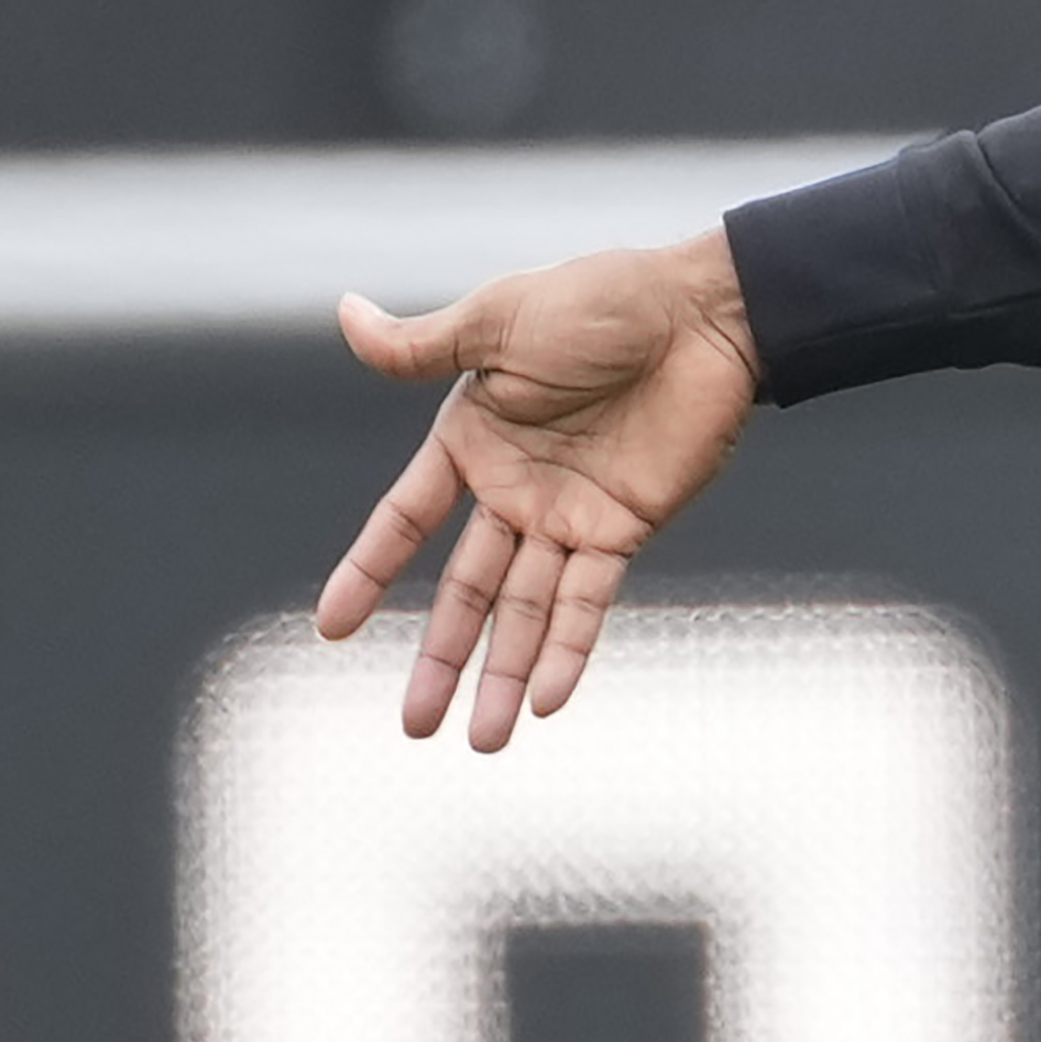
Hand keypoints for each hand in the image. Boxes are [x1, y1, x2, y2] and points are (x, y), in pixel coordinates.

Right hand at [313, 230, 762, 749]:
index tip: (333, 629)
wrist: (707, 312)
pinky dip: (568, 648)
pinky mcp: (625, 526)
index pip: (405, 519)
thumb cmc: (602, 299)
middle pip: (466, 588)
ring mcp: (570, 513)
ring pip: (525, 609)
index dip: (369, 571)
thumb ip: (422, 344)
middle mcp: (515, 487)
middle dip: (441, 657)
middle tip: (413, 726)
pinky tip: (545, 699)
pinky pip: (590, 599)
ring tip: (481, 742)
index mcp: (473, 439)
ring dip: (503, 673)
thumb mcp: (500, 318)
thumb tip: (344, 311)